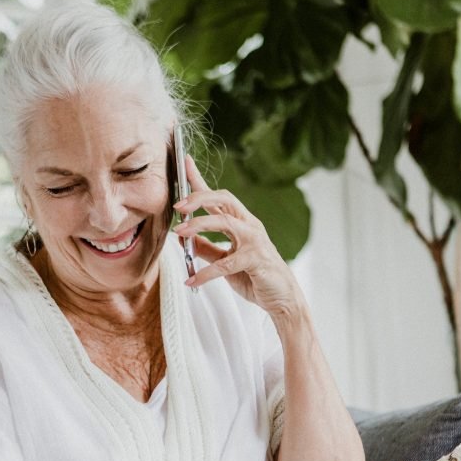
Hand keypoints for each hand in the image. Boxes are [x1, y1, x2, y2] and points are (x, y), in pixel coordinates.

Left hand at [174, 155, 304, 320]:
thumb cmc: (255, 277)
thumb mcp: (225, 262)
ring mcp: (255, 241)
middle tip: (178, 207)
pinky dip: (206, 273)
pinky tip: (192, 280)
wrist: (281, 298)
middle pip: (224, 199)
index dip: (201, 180)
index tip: (184, 162)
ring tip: (180, 233)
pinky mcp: (256, 259)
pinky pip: (226, 263)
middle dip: (199, 198)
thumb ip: (206, 249)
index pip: (218, 196)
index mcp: (241, 223)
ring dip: (199, 225)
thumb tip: (182, 239)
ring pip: (224, 222)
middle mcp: (249, 226)